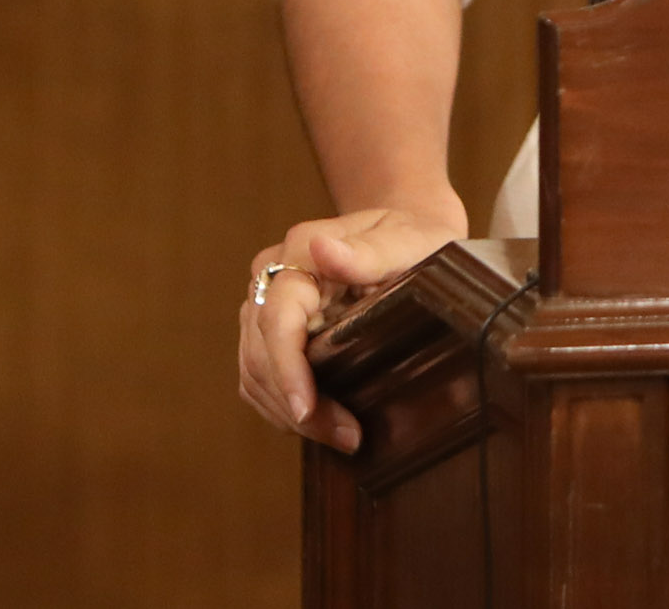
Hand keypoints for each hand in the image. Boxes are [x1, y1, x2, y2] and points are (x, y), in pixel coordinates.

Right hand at [234, 204, 463, 452]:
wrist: (407, 231)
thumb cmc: (413, 235)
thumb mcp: (407, 240)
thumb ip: (369, 251)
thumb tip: (321, 250)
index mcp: (299, 249)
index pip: (277, 317)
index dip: (287, 368)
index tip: (306, 411)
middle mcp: (271, 275)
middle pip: (260, 353)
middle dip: (297, 404)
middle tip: (348, 437)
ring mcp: (265, 303)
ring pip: (254, 370)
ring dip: (289, 413)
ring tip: (342, 437)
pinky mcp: (269, 329)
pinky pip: (258, 376)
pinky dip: (281, 406)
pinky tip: (320, 424)